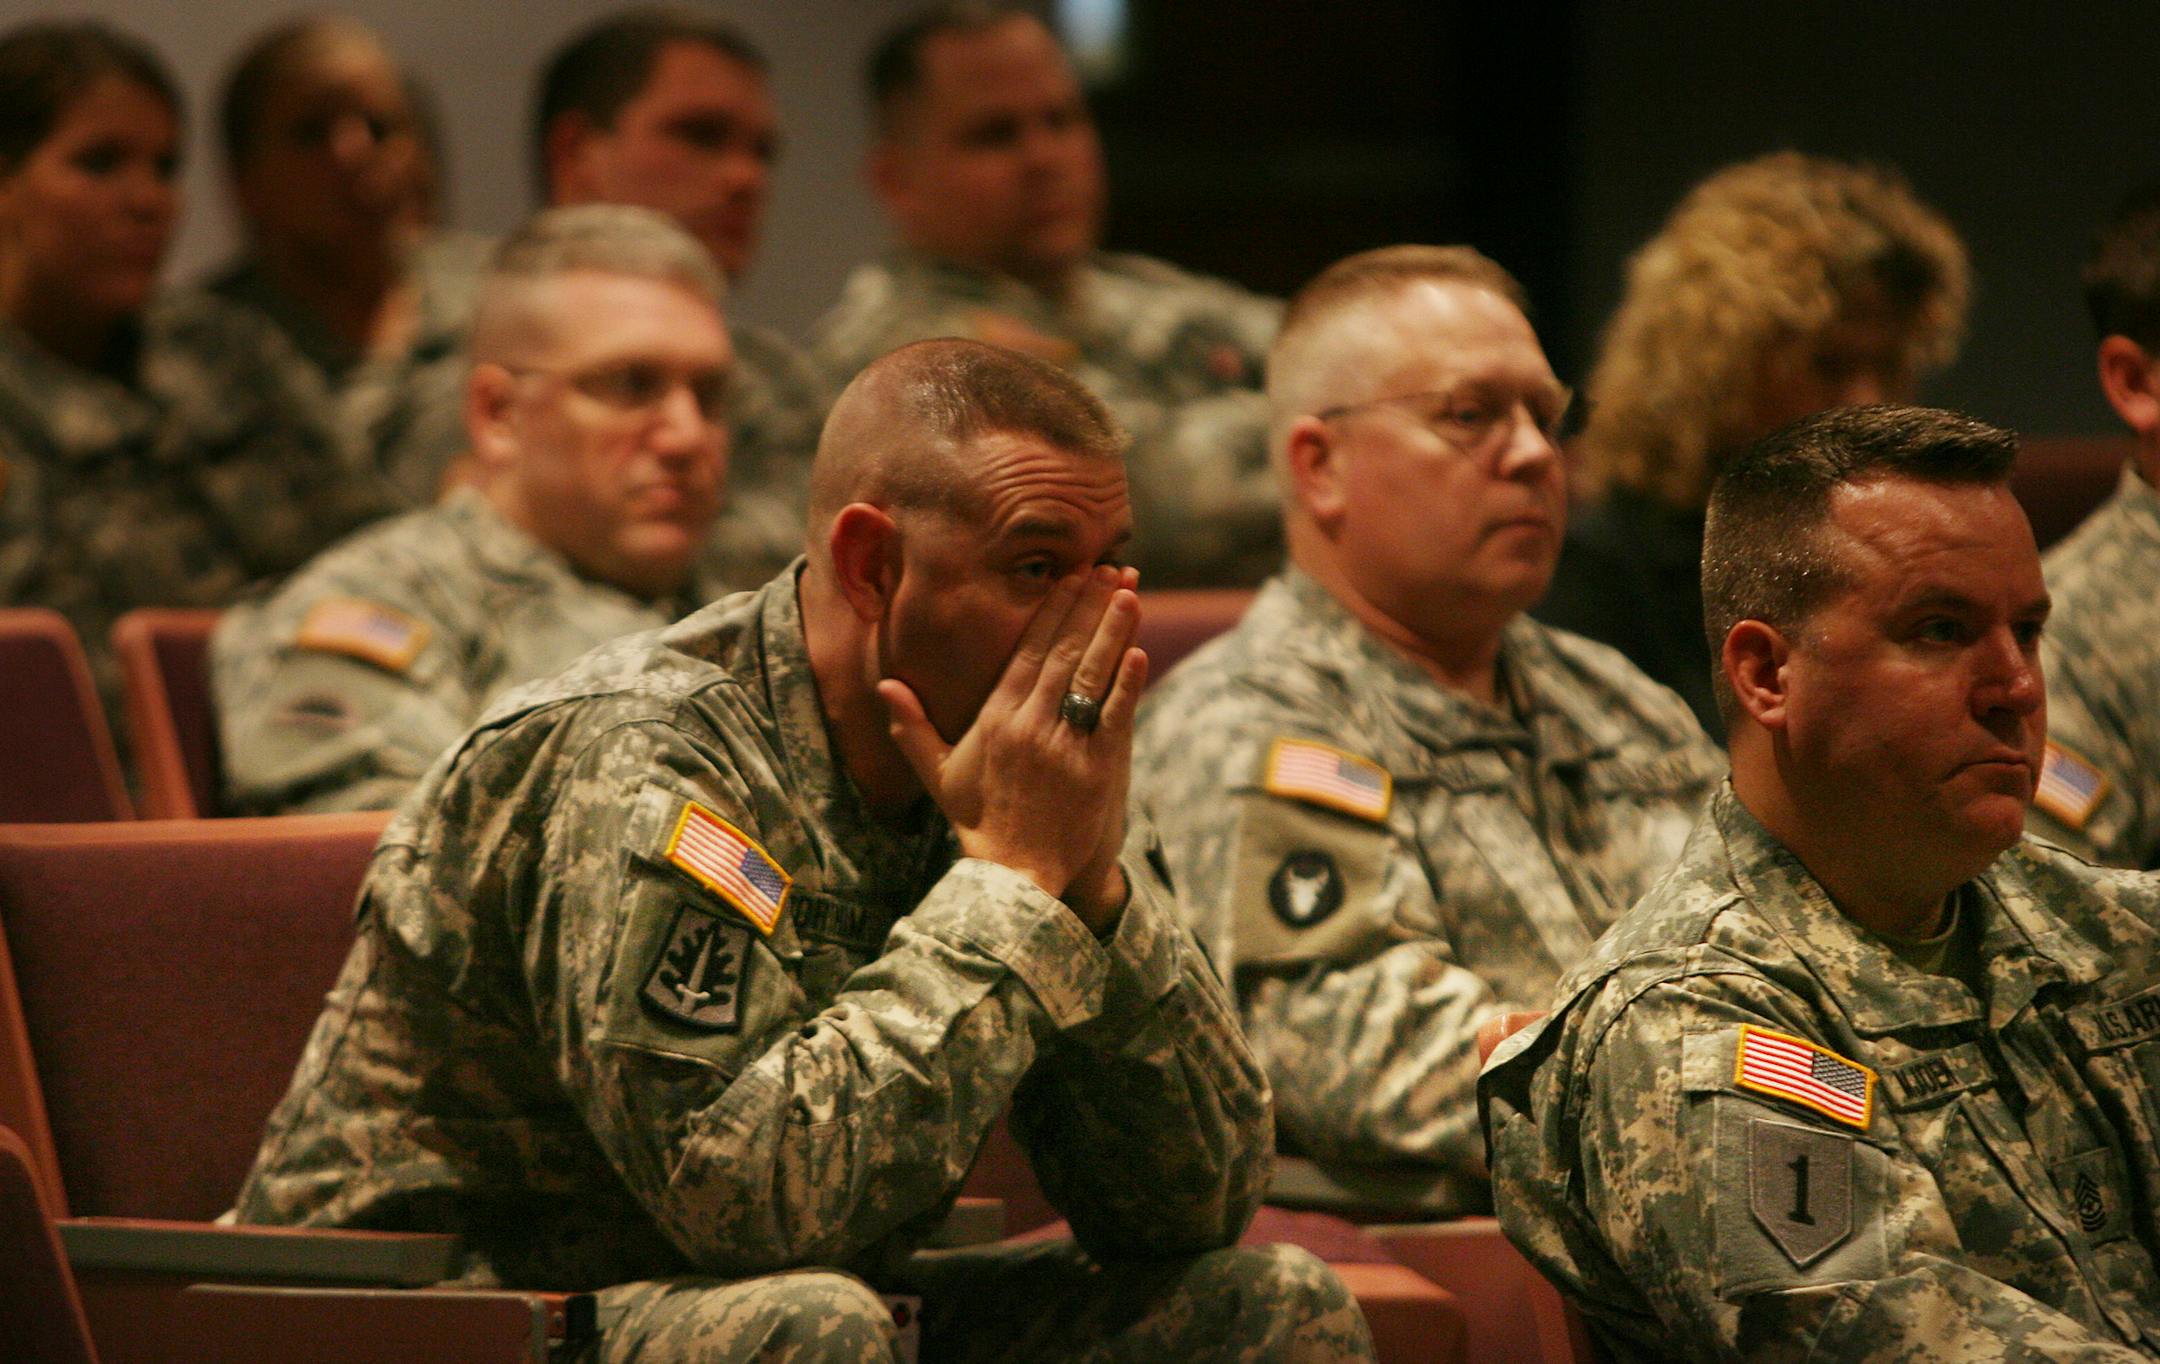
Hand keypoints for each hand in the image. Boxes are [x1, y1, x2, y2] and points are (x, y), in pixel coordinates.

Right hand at [878, 565, 1147, 932]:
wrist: (1014, 879)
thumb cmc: (978, 825)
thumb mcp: (938, 775)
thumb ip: (913, 727)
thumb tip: (885, 686)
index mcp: (994, 720)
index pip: (1028, 652)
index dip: (1052, 611)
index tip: (1071, 578)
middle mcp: (1029, 727)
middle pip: (1063, 653)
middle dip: (1088, 606)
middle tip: (1110, 567)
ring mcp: (1065, 747)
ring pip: (1091, 676)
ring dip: (1112, 631)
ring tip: (1130, 592)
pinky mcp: (1096, 770)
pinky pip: (1113, 716)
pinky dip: (1126, 683)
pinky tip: (1137, 649)